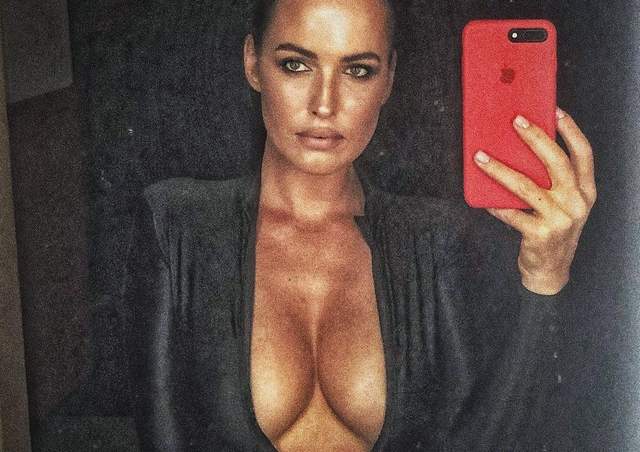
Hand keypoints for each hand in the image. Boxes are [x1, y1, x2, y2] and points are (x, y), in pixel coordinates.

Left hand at [473, 108, 596, 294]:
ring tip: (481, 157)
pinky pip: (511, 214)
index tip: (555, 110)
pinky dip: (495, 205)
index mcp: (586, 192)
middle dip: (535, 138)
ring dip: (500, 170)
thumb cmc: (551, 229)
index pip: (584, 154)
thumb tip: (521, 150)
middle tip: (516, 121)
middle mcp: (577, 203)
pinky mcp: (540, 234)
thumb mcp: (562, 205)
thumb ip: (552, 182)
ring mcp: (560, 219)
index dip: (571, 131)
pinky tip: (482, 199)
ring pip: (526, 186)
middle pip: (556, 162)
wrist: (550, 270)